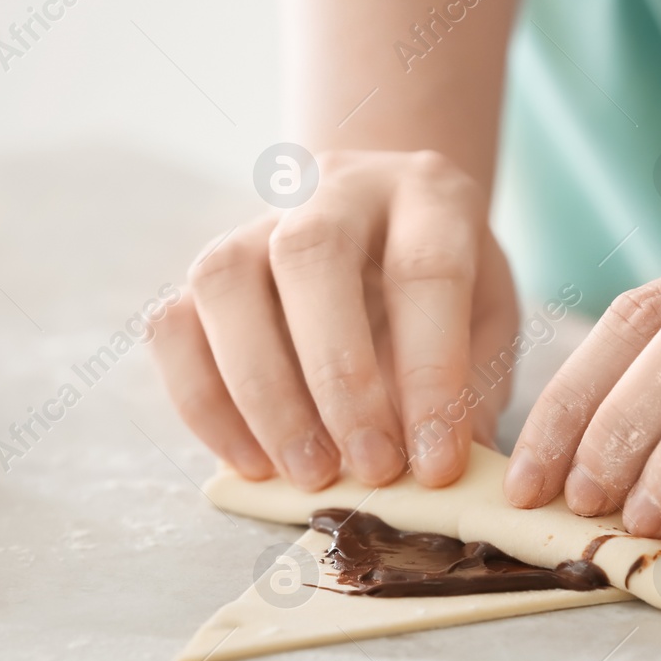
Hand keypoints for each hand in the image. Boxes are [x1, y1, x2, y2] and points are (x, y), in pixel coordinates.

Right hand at [152, 150, 518, 489]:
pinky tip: (254, 461)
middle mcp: (335, 188)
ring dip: (263, 393)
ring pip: (225, 282)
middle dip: (339, 380)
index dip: (431, 373)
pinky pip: (173, 327)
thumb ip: (473, 384)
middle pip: (311, 256)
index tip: (435, 465)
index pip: (425, 270)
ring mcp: (257, 221)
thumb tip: (452, 463)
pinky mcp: (206, 268)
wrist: (385, 227)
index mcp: (428, 194)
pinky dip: (204, 404)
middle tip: (369, 469)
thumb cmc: (443, 288)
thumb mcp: (487, 321)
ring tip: (308, 473)